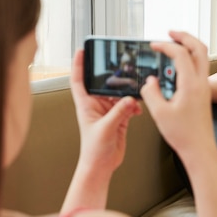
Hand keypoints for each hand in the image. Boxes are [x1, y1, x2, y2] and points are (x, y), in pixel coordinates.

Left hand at [69, 49, 141, 173]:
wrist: (101, 166)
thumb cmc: (93, 150)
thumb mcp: (105, 128)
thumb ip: (118, 112)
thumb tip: (129, 99)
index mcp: (86, 104)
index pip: (78, 80)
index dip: (79, 64)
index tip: (82, 50)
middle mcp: (97, 106)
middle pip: (104, 84)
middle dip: (113, 77)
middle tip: (123, 69)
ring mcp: (108, 111)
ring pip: (119, 95)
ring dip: (127, 93)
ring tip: (135, 92)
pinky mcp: (119, 118)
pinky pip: (128, 106)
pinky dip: (134, 106)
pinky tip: (137, 110)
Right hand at [140, 31, 213, 157]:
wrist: (200, 149)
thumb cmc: (183, 135)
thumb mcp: (159, 113)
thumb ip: (151, 93)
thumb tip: (149, 81)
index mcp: (190, 85)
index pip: (180, 54)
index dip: (165, 46)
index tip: (153, 45)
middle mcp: (201, 83)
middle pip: (199, 48)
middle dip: (185, 36)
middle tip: (170, 32)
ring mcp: (205, 88)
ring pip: (202, 57)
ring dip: (189, 47)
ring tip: (174, 44)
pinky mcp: (204, 94)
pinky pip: (200, 68)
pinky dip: (190, 59)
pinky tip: (177, 66)